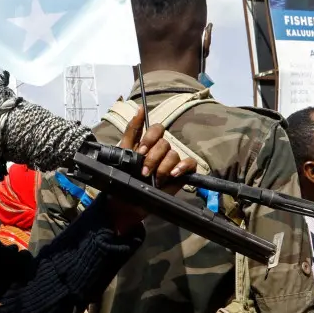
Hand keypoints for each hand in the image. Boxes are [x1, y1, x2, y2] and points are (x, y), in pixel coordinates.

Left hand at [105, 109, 196, 233]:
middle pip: (164, 143)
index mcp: (148, 143)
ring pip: (174, 154)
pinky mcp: (182, 174)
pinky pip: (190, 163)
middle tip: (144, 171)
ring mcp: (172, 162)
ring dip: (163, 167)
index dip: (150, 137)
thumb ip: (132, 131)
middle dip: (153, 157)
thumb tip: (139, 109)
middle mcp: (161, 150)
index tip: (141, 150)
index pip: (157, 129)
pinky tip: (172, 175)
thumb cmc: (124, 179)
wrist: (128, 204)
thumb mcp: (123, 153)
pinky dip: (182, 167)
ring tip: (154, 179)